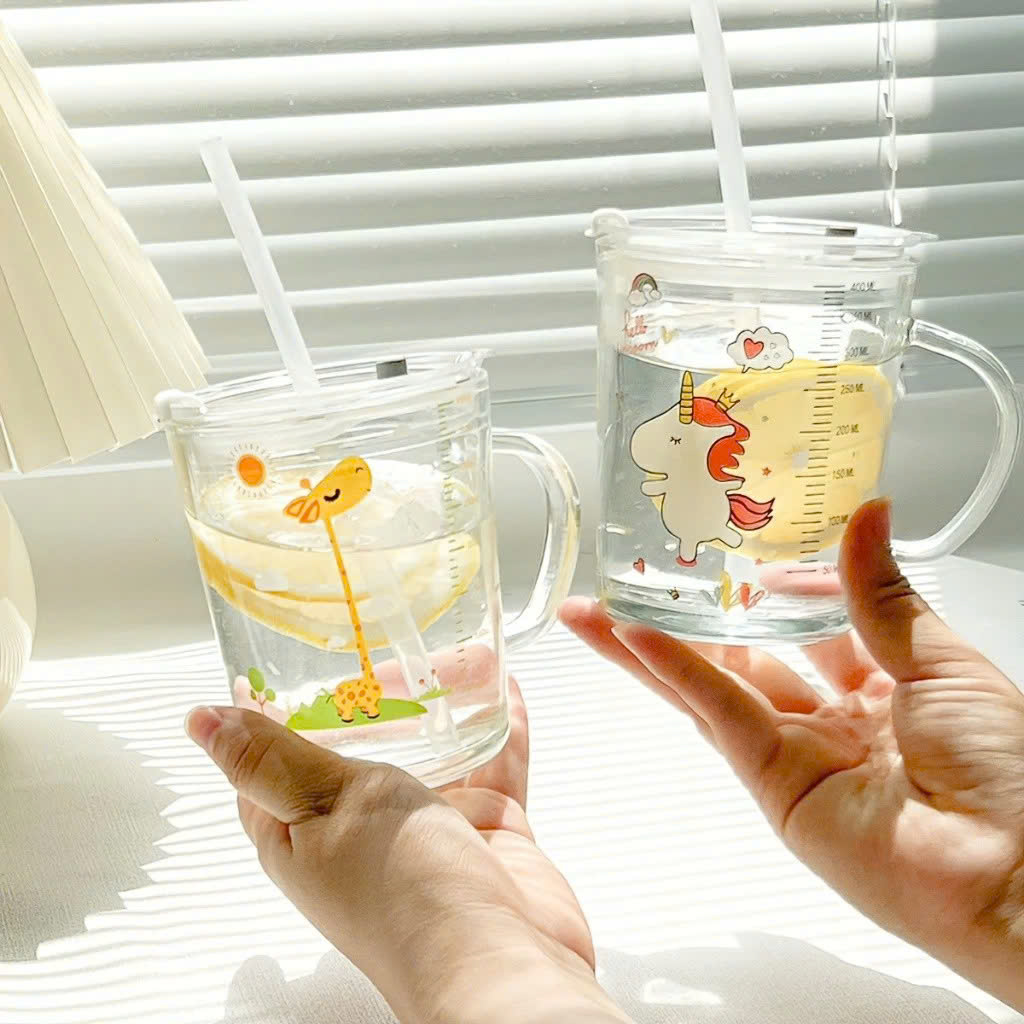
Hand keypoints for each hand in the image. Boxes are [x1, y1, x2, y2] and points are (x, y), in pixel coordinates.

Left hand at [186, 681, 627, 1023]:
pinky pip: (489, 759)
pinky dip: (496, 721)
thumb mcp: (328, 806)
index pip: (269, 758)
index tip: (280, 656)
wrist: (500, 964)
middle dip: (368, 692)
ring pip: (428, 744)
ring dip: (440, 698)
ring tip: (451, 646)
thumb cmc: (404, 894)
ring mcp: (427, 827)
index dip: (271, 709)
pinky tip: (505, 684)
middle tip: (379, 634)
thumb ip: (276, 757)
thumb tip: (200, 722)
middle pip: (356, 744)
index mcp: (300, 831)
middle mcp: (360, 829)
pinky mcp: (483, 827)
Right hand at [562, 499, 1023, 1010]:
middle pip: (745, 656)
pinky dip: (674, 673)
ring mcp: (800, 755)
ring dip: (651, 647)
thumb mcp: (943, 662)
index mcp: (887, 686)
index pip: (813, 624)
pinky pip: (718, 716)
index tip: (742, 548)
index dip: (775, 585)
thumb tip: (868, 514)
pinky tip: (633, 636)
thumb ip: (881, 594)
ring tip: (597, 610)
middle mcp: (836, 721)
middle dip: (692, 617)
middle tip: (641, 579)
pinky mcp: (775, 785)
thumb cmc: (1010, 775)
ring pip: (712, 686)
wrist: (1016, 873)